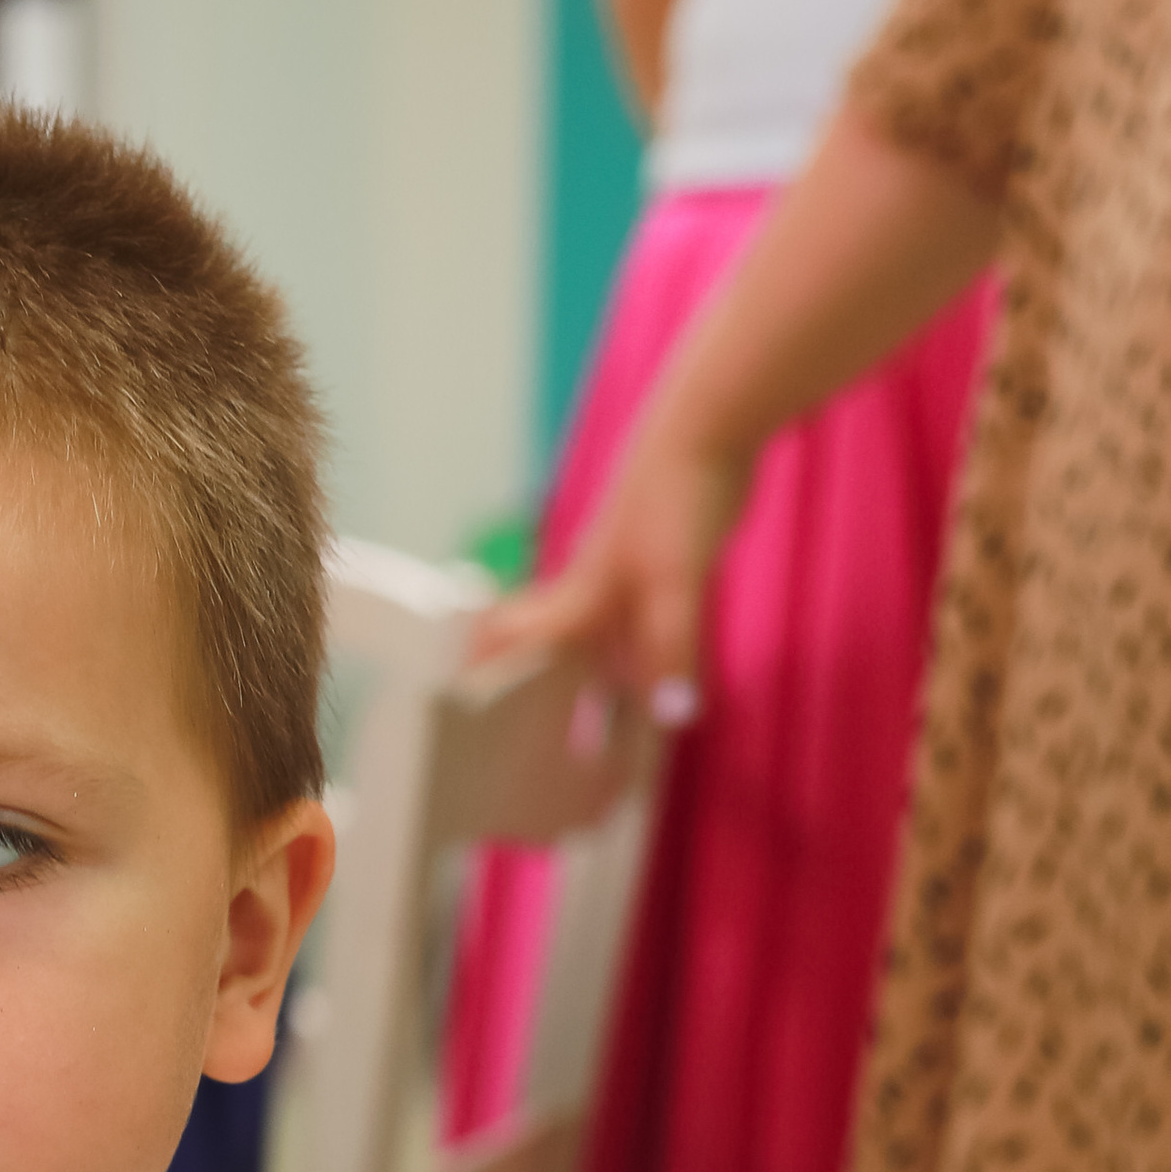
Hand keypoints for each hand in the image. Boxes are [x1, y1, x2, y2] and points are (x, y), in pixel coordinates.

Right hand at [466, 426, 752, 726]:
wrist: (712, 423)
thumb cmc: (677, 494)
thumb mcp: (675, 582)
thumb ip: (669, 648)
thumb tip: (671, 718)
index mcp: (581, 594)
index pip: (512, 636)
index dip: (482, 668)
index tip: (458, 706)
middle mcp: (596, 588)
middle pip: (557, 650)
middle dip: (546, 696)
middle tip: (543, 748)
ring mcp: (629, 576)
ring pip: (605, 643)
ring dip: (604, 686)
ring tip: (611, 737)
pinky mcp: (665, 565)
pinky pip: (644, 628)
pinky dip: (647, 660)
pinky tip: (662, 678)